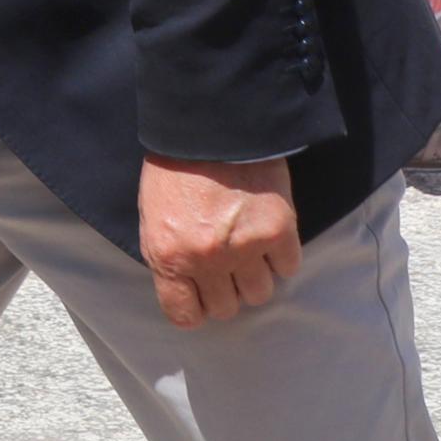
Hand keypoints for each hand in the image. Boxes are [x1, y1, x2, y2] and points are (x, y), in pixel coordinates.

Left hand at [136, 154, 300, 327]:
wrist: (208, 126)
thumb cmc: (173, 169)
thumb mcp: (152, 216)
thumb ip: (168, 256)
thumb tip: (188, 290)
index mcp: (168, 254)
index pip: (184, 315)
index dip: (195, 310)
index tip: (201, 299)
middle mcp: (207, 259)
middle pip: (227, 308)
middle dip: (226, 290)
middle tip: (226, 267)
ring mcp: (245, 247)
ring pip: (260, 293)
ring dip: (255, 275)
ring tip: (247, 248)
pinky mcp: (278, 230)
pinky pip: (287, 267)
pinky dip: (281, 255)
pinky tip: (267, 233)